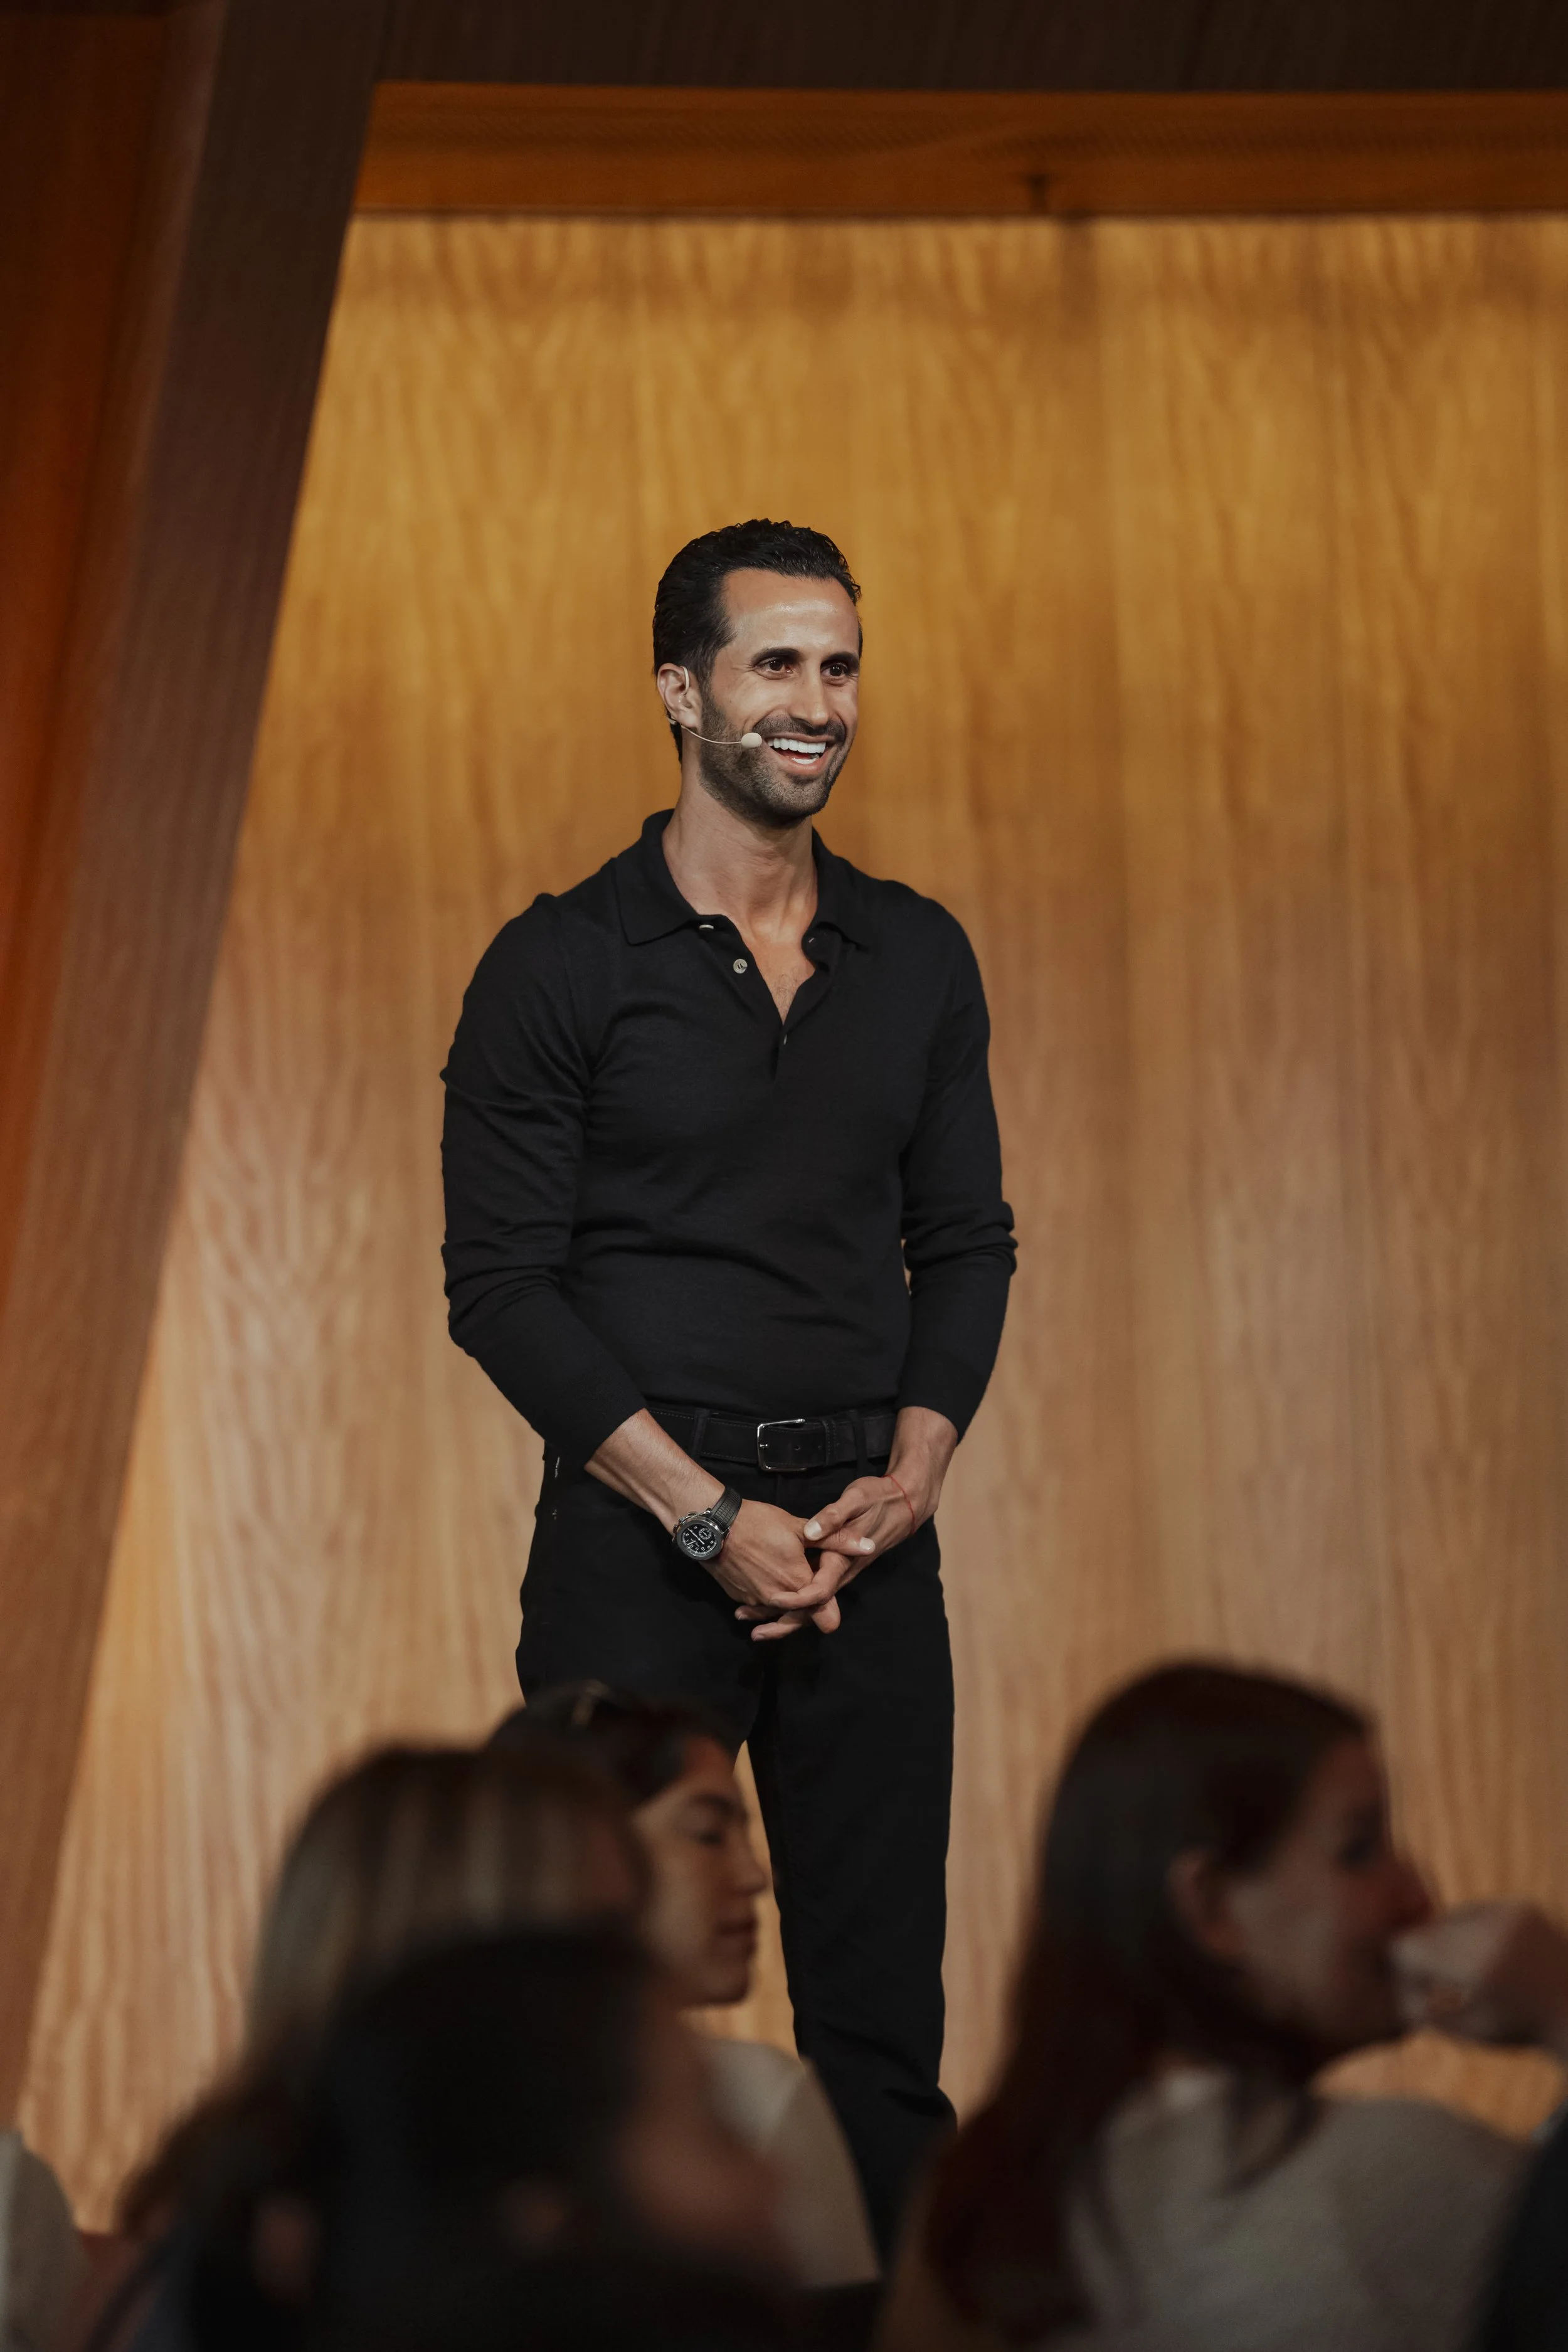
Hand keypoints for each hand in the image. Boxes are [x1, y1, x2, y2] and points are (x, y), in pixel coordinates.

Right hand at [706, 1498, 849, 1619]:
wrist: (715, 1526)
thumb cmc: (760, 1523)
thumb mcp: (801, 1528)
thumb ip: (837, 1540)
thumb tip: (869, 1545)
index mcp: (798, 1584)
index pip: (824, 1615)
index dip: (830, 1612)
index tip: (831, 1605)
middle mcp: (778, 1599)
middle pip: (801, 1618)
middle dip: (808, 1610)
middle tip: (812, 1598)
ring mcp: (756, 1601)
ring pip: (778, 1613)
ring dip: (785, 1607)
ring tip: (787, 1595)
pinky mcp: (740, 1597)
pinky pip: (758, 1607)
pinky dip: (764, 1601)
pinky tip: (763, 1587)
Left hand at [737, 1405, 957, 1643]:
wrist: (902, 1505)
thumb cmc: (877, 1500)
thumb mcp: (856, 1501)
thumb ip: (834, 1518)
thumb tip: (812, 1531)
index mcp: (842, 1561)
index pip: (819, 1591)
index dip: (796, 1600)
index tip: (772, 1601)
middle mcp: (840, 1574)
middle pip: (811, 1608)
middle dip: (782, 1620)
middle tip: (752, 1629)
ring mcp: (837, 1574)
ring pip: (809, 1605)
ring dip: (780, 1615)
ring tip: (747, 1620)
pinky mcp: (833, 1570)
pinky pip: (810, 1594)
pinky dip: (788, 1601)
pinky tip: (763, 1601)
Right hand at [1392, 1902, 1567, 2064]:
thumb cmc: (1521, 2029)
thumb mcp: (1469, 2032)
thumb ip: (1425, 2013)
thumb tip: (1389, 1989)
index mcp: (1479, 1970)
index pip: (1409, 1947)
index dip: (1400, 1965)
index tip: (1409, 1984)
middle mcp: (1494, 1935)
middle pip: (1427, 1930)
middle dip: (1420, 1952)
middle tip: (1430, 1978)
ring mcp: (1510, 1915)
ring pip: (1448, 1917)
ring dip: (1444, 1939)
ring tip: (1461, 1970)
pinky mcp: (1521, 1906)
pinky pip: (1473, 1911)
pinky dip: (1468, 1929)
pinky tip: (1482, 1954)